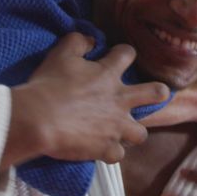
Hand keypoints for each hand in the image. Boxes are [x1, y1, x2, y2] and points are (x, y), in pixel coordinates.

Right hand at [1, 33, 169, 170]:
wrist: (38, 119)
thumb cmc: (49, 85)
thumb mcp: (61, 54)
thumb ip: (78, 42)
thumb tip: (91, 40)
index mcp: (108, 74)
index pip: (127, 54)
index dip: (124, 53)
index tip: (117, 55)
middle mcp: (119, 100)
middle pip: (155, 93)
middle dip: (158, 92)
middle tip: (154, 93)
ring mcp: (116, 127)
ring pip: (140, 133)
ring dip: (132, 131)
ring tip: (122, 130)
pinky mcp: (106, 148)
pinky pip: (117, 155)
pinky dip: (110, 152)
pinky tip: (102, 149)